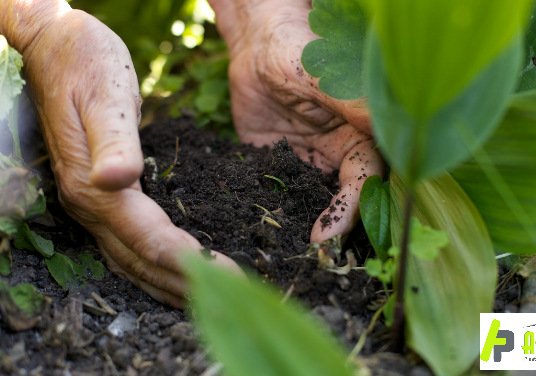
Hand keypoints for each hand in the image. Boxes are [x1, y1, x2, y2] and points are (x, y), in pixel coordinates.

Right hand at [18, 6, 237, 306]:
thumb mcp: (104, 94)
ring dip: (169, 284)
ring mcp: (91, 203)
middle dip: (184, 285)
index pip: (147, 239)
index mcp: (94, 187)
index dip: (185, 262)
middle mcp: (90, 205)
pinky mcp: (100, 196)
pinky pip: (130, 243)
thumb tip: (116, 181)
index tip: (225, 277)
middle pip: (140, 261)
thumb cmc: (84, 62)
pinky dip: (156, 264)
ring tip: (208, 297)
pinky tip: (177, 269)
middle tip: (230, 299)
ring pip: (132, 259)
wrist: (54, 47)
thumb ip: (112, 141)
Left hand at [212, 0, 383, 242]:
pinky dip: (277, 214)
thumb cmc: (295, 50)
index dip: (350, 210)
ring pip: (315, 204)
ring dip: (306, 229)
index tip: (327, 235)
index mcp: (361, 136)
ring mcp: (311, 163)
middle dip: (333, 231)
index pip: (365, 181)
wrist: (255, 47)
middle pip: (345, 201)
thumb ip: (349, 104)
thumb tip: (388, 129)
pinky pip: (282, 194)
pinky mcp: (282, 166)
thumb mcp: (320, 77)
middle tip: (312, 260)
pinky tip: (265, 234)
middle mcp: (340, 155)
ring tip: (287, 257)